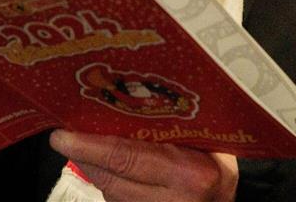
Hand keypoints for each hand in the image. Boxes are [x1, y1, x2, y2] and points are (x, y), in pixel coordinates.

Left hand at [50, 131, 237, 201]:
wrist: (233, 200)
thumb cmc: (223, 160)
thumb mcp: (208, 139)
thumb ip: (174, 129)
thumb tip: (130, 103)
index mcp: (188, 173)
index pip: (126, 158)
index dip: (90, 147)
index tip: (62, 136)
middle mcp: (170, 200)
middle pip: (111, 180)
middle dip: (84, 158)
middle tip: (63, 137)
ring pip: (112, 194)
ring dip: (94, 171)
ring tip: (79, 146)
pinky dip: (109, 183)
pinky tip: (102, 167)